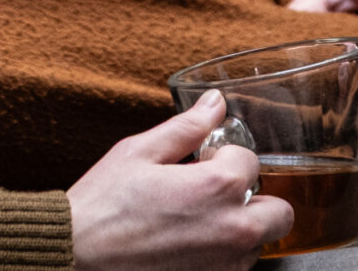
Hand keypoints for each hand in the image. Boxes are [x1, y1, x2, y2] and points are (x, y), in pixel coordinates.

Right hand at [67, 92, 291, 270]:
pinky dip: (219, 254)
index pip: (251, 161)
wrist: (78, 256)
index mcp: (219, 187)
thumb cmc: (103, 205)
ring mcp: (225, 265)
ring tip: (192, 221)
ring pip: (257, 242)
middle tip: (215, 194)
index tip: (199, 162)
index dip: (223, 156)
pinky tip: (185, 243)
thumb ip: (186, 127)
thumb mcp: (140, 151)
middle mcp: (233, 230)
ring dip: (237, 228)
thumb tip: (214, 103)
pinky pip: (234, 267)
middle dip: (254, 198)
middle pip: (279, 212)